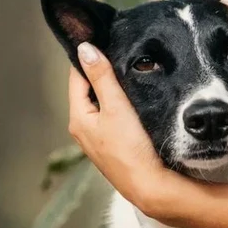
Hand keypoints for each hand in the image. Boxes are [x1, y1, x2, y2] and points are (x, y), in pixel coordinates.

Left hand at [68, 43, 169, 215]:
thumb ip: (101, 77)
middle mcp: (83, 129)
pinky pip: (112, 117)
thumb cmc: (131, 149)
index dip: (88, 58)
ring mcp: (98, 139)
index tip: (102, 41)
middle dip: (102, 73)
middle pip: (89, 90)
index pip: (77, 78)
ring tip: (129, 73)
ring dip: (112, 89)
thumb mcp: (116, 107)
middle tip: (120, 54)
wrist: (150, 186)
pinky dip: (120, 105)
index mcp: (78, 118)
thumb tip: (85, 49)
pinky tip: (134, 100)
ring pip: (102, 104)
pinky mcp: (114, 146)